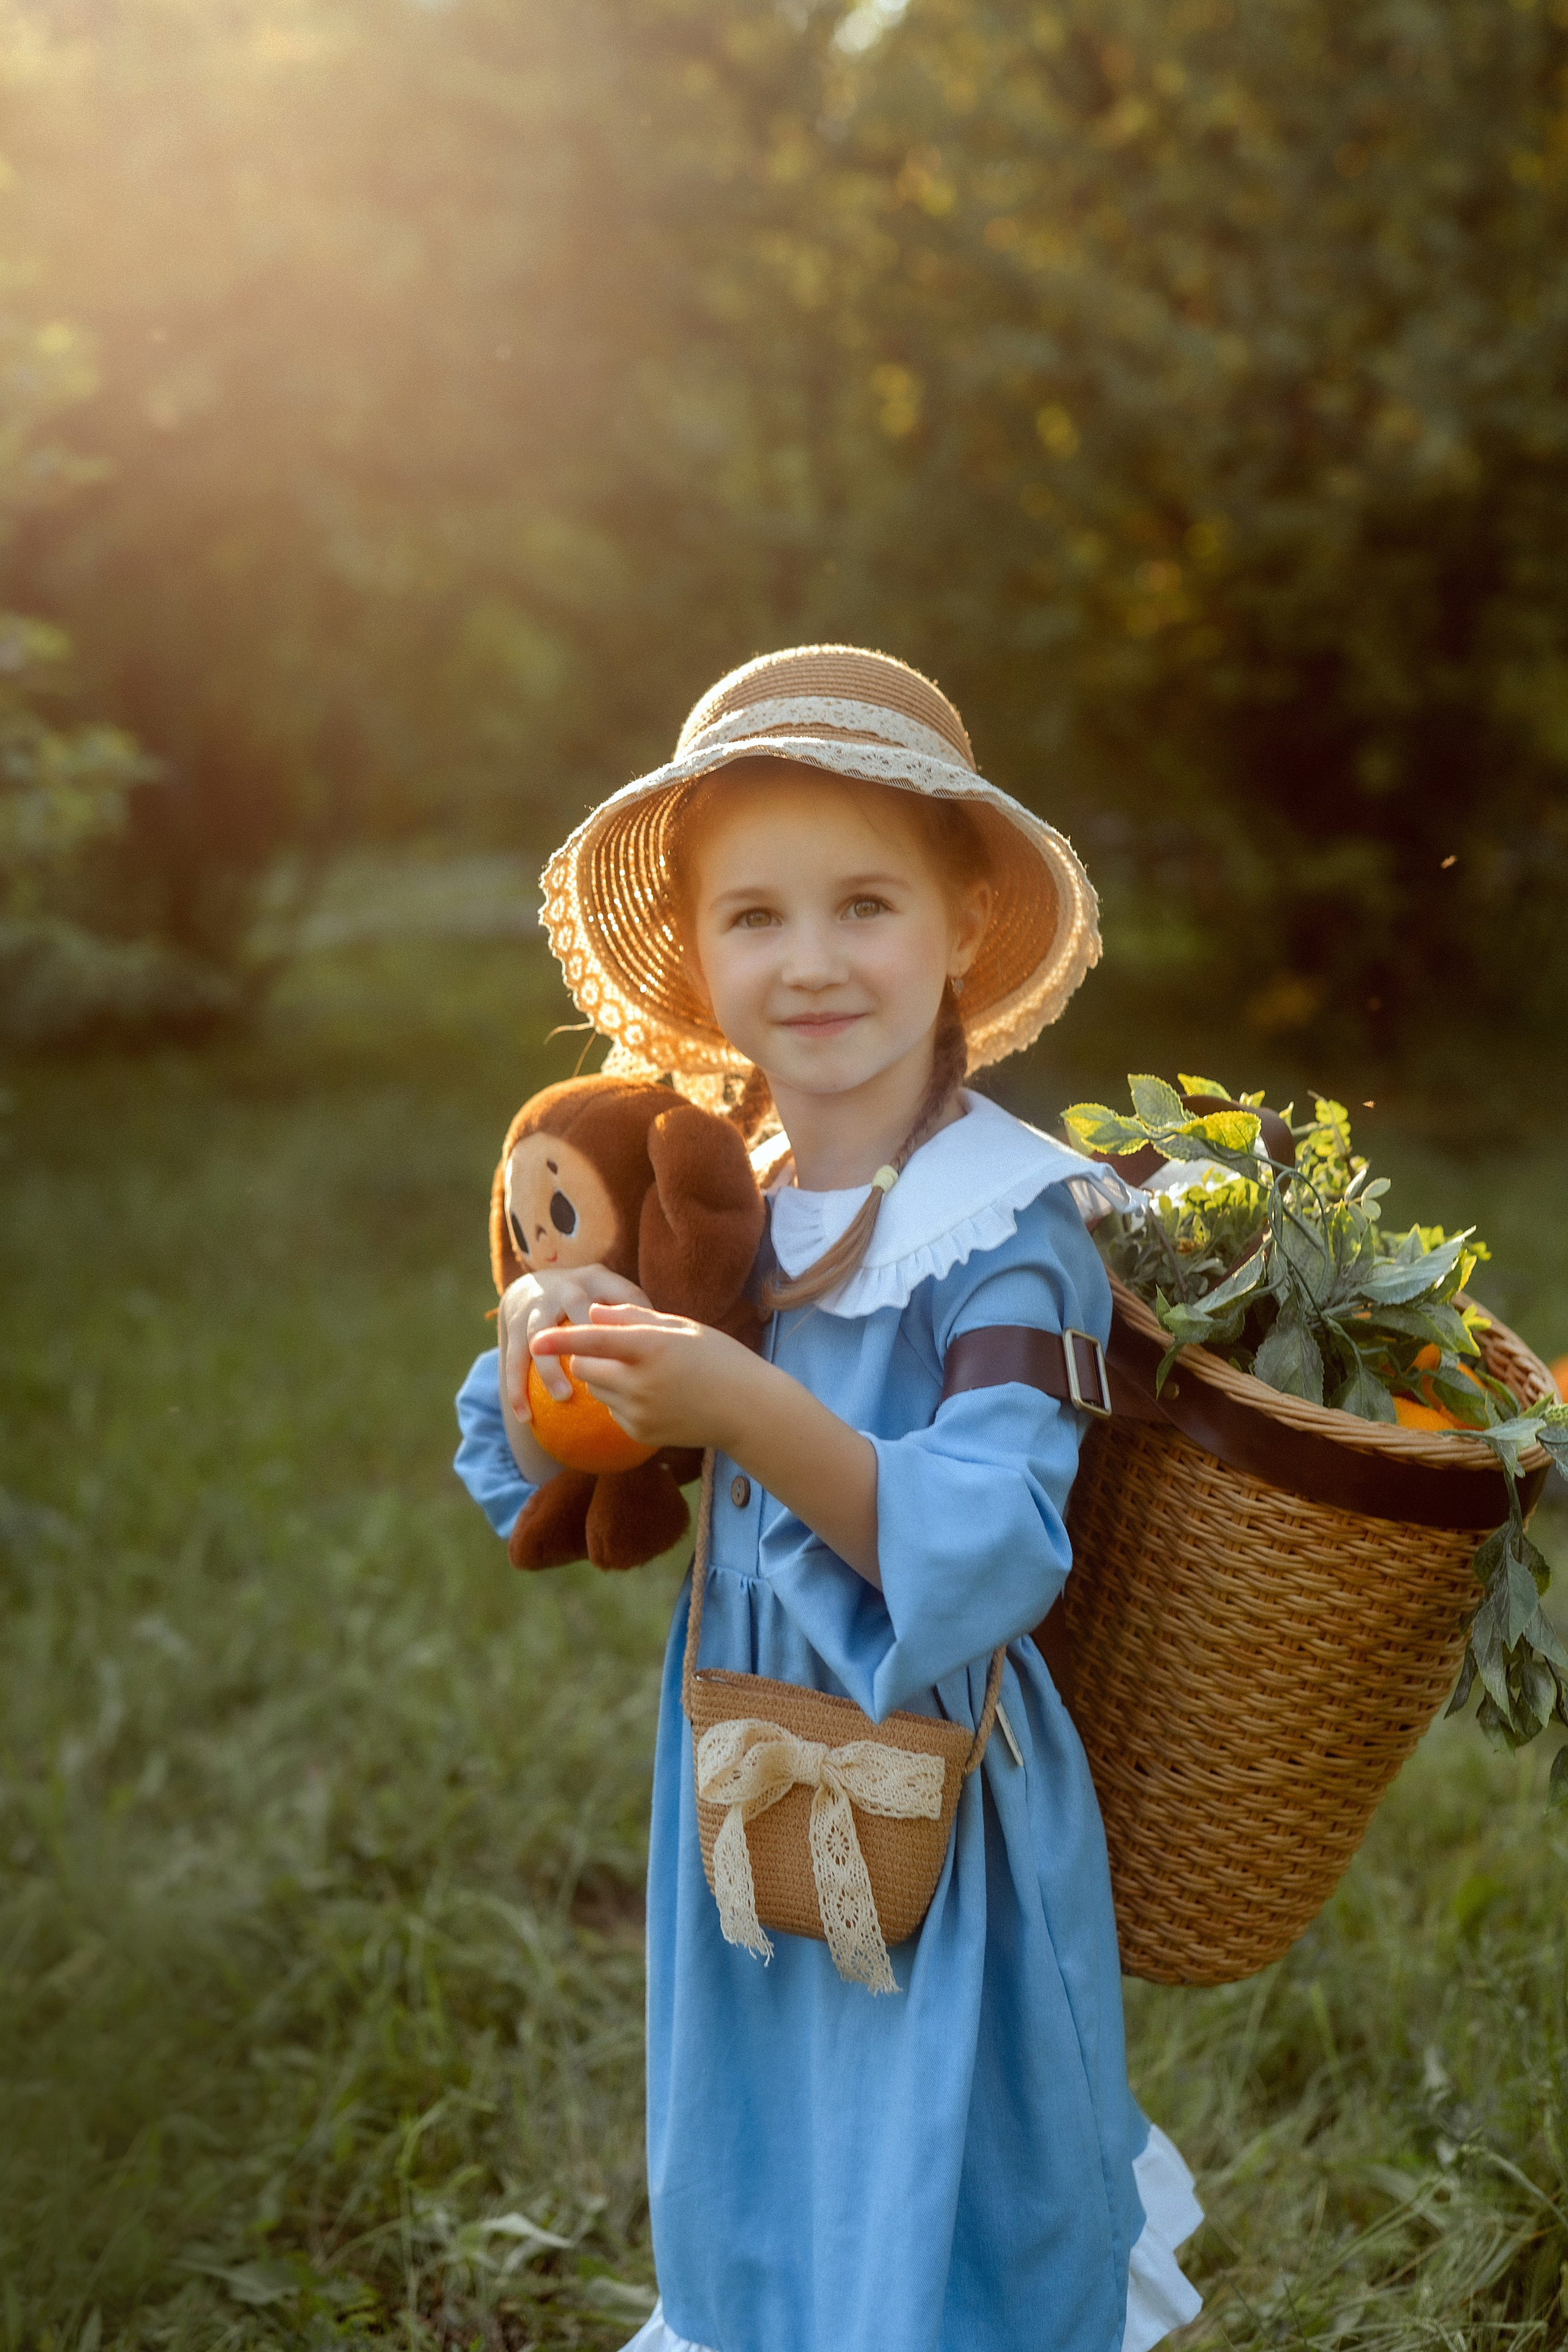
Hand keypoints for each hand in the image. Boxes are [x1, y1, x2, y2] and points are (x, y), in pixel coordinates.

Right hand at [499, 1265, 649, 1415]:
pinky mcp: (514, 1326)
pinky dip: (516, 1390)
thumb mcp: (615, 1295)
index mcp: (596, 1280)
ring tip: (563, 1397)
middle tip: (598, 1370)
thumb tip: (668, 1346)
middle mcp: (565, 1289)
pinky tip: (525, 1417)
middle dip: (586, 1335)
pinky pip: (512, 1360)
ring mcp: (537, 1307)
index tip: (639, 1344)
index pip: (619, 1293)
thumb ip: (638, 1315)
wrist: (539, 1285)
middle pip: (575, 1307)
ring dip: (549, 1367)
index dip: (628, 1315)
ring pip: (539, 1336)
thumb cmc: (592, 1300)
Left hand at [530, 1303, 756, 1453]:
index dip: (561, 1339)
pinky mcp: (640, 1433)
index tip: (533, 1340)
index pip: (595, 1340)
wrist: (747, 1409)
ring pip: (595, 1389)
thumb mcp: (680, 1328)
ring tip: (643, 1373)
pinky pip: (612, 1411)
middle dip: (587, 1356)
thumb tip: (591, 1312)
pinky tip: (655, 1396)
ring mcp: (640, 1412)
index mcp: (653, 1347)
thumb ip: (632, 1318)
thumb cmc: (718, 1358)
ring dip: (605, 1377)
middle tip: (616, 1350)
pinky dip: (621, 1400)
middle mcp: (641, 1382)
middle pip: (585, 1367)